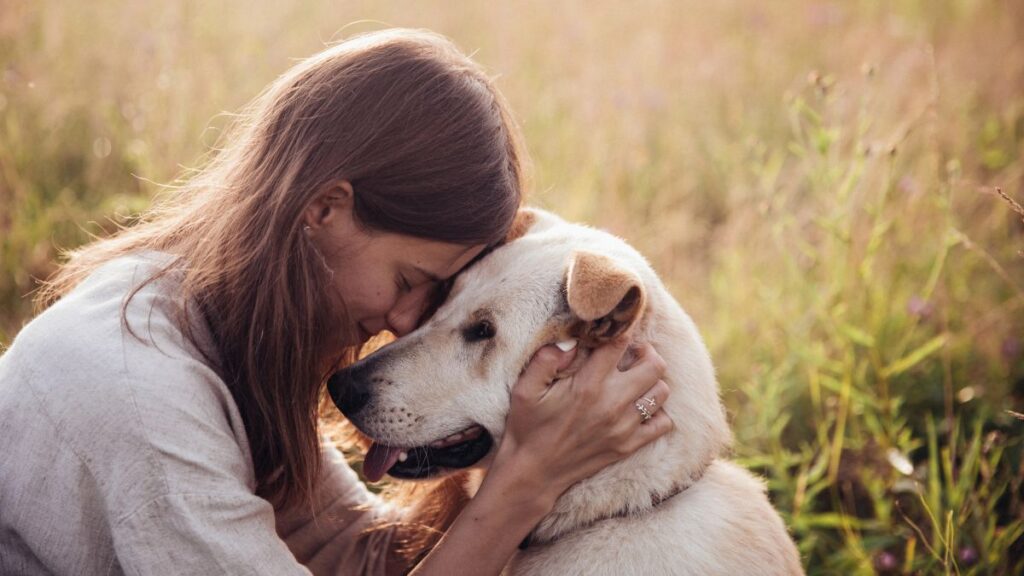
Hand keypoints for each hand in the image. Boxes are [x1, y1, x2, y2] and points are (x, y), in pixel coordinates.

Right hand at [492, 335, 672, 503]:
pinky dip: (657, 412)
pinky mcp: (629, 446)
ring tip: (635, 379)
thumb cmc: (528, 427)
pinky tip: (638, 407)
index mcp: (587, 385)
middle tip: (631, 354)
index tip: (611, 333)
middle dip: (645, 352)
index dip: (618, 332)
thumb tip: (571, 341)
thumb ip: (546, 359)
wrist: (533, 473)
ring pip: (661, 392)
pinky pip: (662, 423)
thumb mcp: (525, 389)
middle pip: (654, 365)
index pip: (619, 344)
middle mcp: (612, 404)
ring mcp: (624, 427)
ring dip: (652, 381)